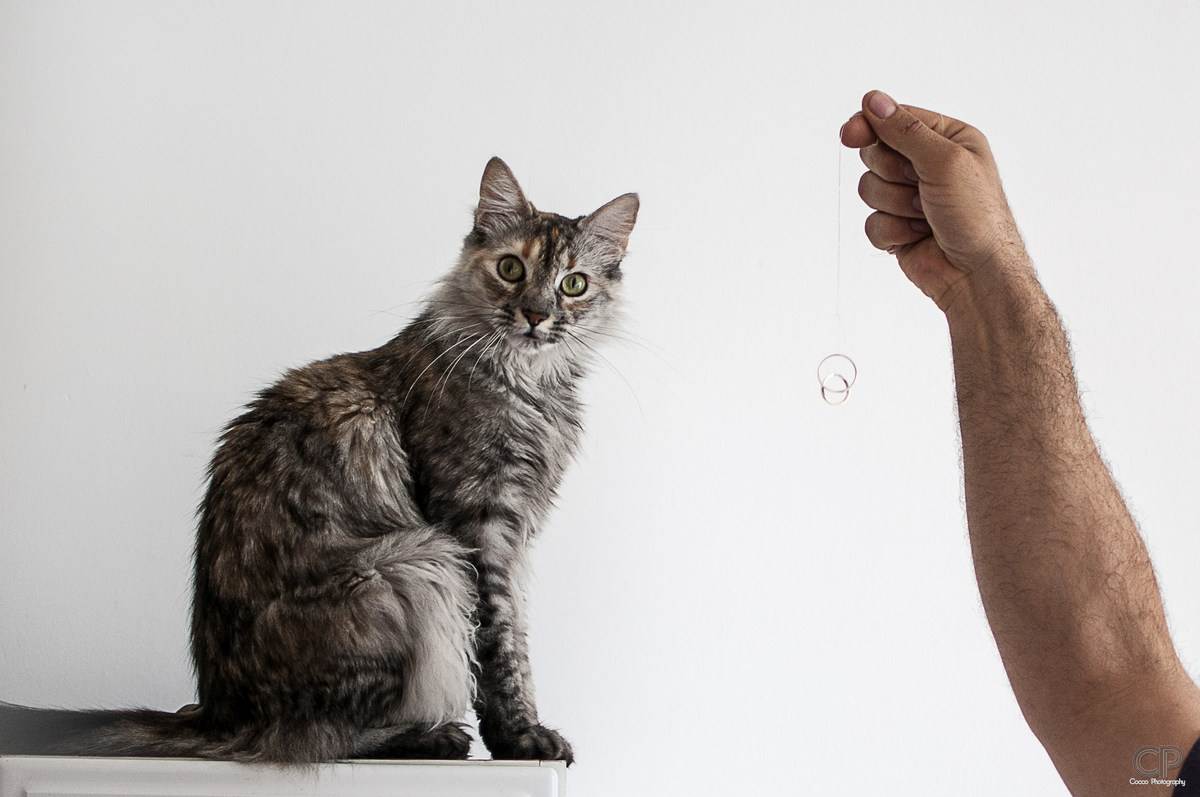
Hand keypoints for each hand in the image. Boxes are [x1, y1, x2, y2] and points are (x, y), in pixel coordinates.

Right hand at [840, 91, 1025, 311]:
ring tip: (924, 216)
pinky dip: (891, 231)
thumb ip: (905, 131)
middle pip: (875, 154)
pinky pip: (870, 221)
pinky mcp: (897, 227)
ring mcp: (910, 197)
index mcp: (947, 139)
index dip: (870, 125)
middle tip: (919, 186)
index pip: (894, 120)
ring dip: (894, 205)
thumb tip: (874, 101)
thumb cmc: (977, 216)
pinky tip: (917, 237)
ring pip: (869, 189)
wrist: (976, 274)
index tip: (850, 134)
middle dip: (892, 174)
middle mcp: (927, 165)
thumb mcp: (945, 161)